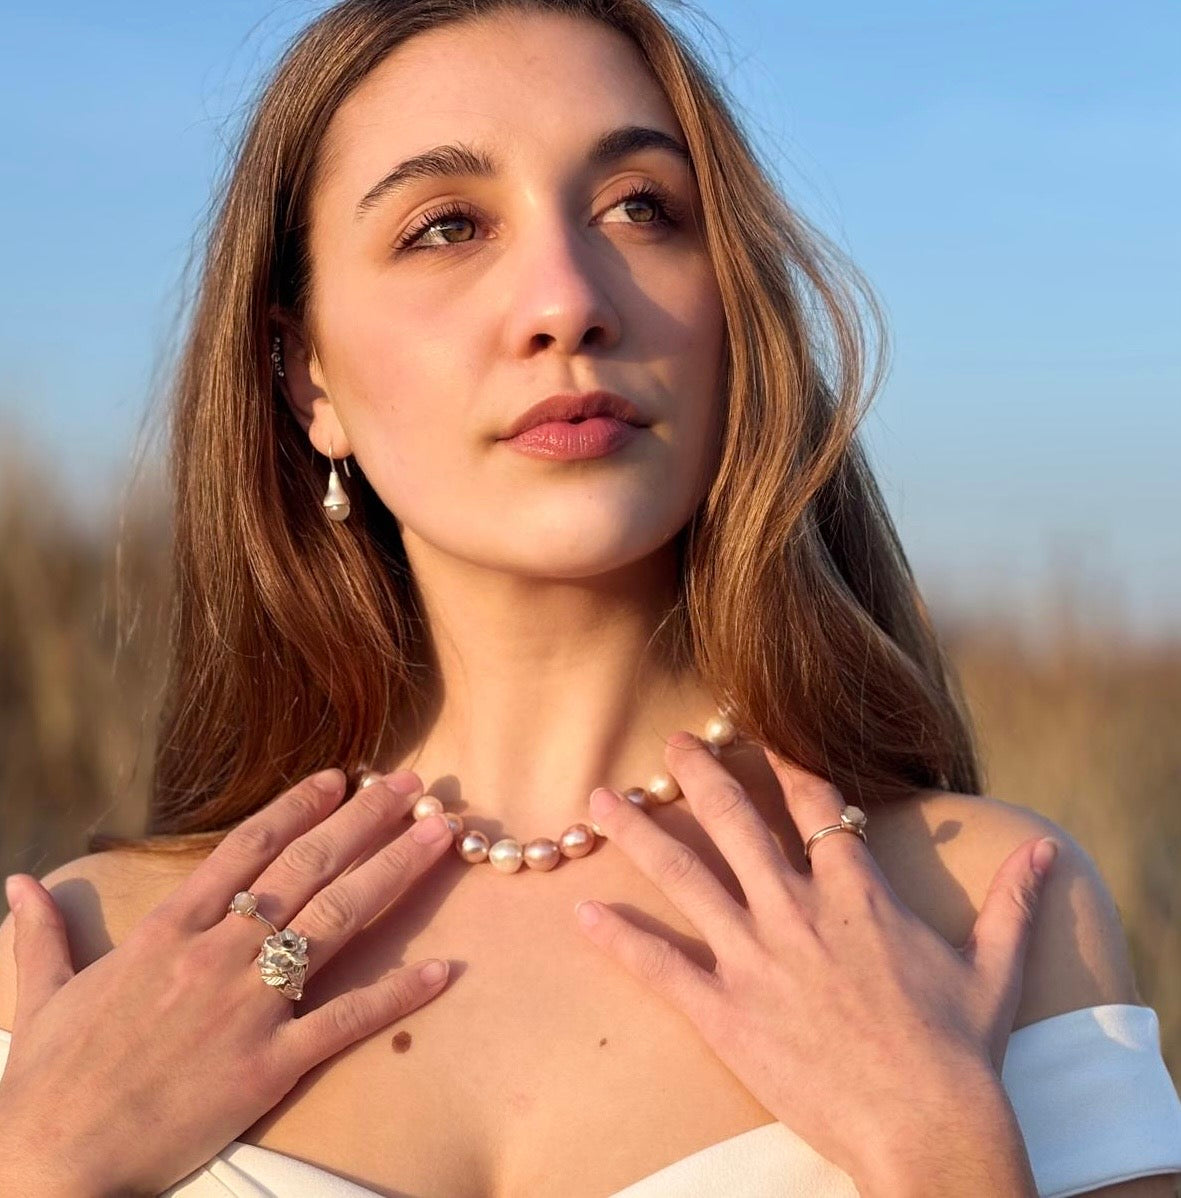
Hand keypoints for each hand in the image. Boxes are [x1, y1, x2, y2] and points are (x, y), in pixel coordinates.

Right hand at [0, 767, 455, 1196]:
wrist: (52, 1163)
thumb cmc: (48, 1080)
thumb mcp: (42, 994)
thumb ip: (40, 933)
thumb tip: (16, 882)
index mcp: (168, 930)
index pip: (248, 848)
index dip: (300, 806)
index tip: (342, 776)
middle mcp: (216, 953)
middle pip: (306, 868)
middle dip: (365, 820)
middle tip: (413, 785)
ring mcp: (247, 1006)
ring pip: (335, 920)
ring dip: (393, 871)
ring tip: (440, 835)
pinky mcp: (268, 1064)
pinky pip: (345, 1020)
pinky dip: (397, 995)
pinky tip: (442, 969)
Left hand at [573, 732, 1056, 1194]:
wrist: (930, 1128)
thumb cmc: (964, 1051)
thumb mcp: (994, 967)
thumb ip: (1013, 903)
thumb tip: (1046, 852)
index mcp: (856, 894)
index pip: (816, 806)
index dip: (786, 765)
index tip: (757, 733)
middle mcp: (797, 911)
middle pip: (736, 823)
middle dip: (699, 776)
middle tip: (668, 743)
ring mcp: (756, 958)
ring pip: (685, 878)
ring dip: (638, 835)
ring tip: (598, 801)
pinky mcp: (726, 1012)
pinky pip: (661, 968)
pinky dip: (620, 940)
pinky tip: (581, 915)